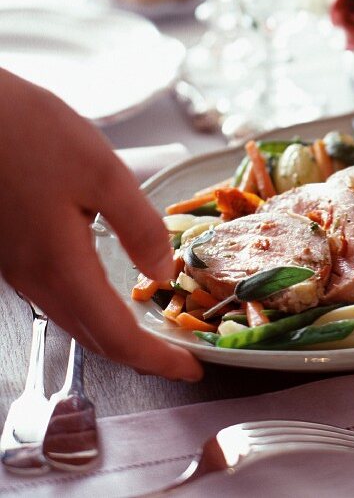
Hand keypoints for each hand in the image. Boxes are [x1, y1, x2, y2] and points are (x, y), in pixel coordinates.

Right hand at [0, 69, 201, 379]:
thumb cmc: (29, 131)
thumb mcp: (102, 169)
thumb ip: (137, 224)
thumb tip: (164, 270)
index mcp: (60, 264)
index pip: (116, 335)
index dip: (156, 359)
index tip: (189, 369)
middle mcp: (35, 277)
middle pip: (93, 337)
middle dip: (140, 355)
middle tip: (178, 356)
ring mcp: (18, 267)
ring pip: (73, 319)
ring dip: (115, 334)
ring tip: (153, 331)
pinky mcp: (12, 250)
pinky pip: (57, 296)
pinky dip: (92, 309)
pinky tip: (110, 292)